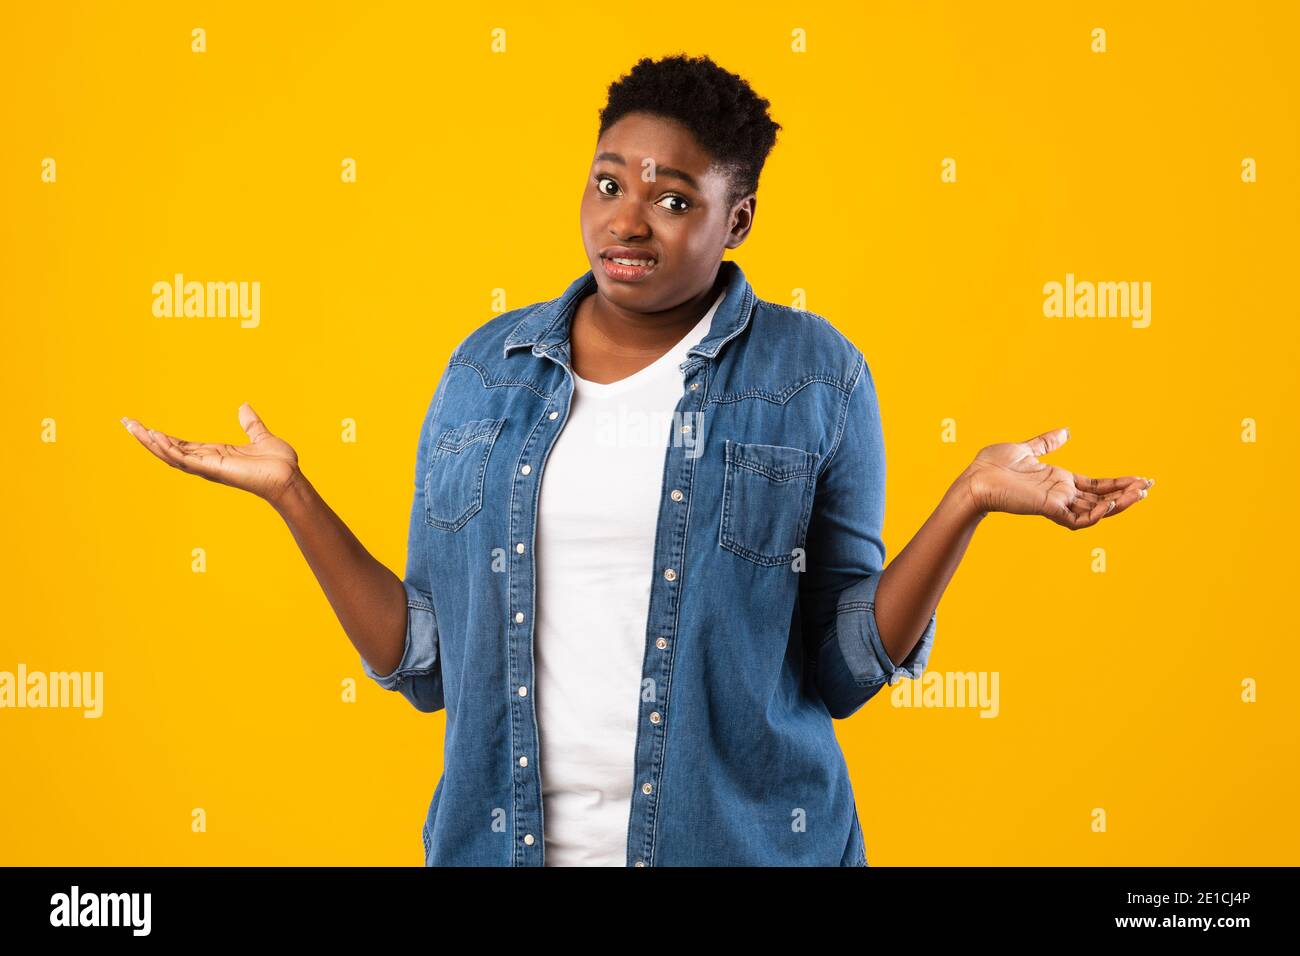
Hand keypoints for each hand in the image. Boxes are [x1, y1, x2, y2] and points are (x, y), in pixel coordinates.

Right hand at [121, 402, 300, 505]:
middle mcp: (208, 462)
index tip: (143, 426)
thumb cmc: (279, 463)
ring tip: (133, 428)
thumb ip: (250, 424)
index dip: (161, 436)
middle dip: (146, 437)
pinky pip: (186, 460)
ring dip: (151, 442)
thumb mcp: (261, 436)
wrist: (290, 478)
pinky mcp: (214, 470)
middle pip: (169, 450)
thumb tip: (243, 407)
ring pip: (171, 455)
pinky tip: (155, 438)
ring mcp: (209, 468)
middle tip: (126, 423)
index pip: (180, 445)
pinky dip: (170, 450)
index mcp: (215, 454)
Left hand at [961, 427, 1152, 529]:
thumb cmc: (993, 466)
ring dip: (1118, 504)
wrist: (974, 478)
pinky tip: (1112, 505)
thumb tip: (1066, 431)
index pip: (1097, 486)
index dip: (1118, 484)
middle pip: (1102, 500)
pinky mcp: (1047, 509)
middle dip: (1126, 494)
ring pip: (1095, 511)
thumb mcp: (1026, 449)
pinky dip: (1095, 515)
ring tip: (1140, 494)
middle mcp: (1061, 494)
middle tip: (1149, 487)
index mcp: (1059, 481)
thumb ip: (1047, 443)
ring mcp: (1055, 503)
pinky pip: (1077, 519)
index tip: (1141, 479)